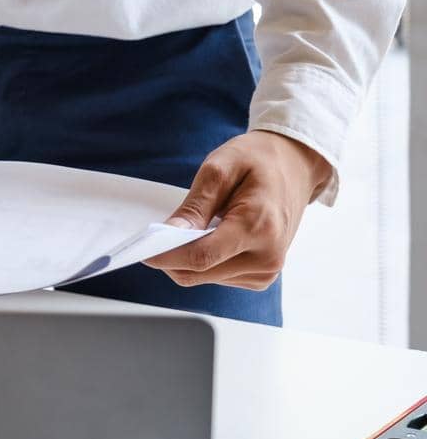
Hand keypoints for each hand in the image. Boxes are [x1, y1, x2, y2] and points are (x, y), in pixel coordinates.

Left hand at [143, 130, 332, 289]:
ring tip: (201, 225)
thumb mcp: (220, 169)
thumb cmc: (260, 160)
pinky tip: (214, 237)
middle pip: (198, 272)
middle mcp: (268, 256)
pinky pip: (217, 276)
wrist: (296, 165)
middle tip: (163, 231)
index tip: (142, 250)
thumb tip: (168, 236)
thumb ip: (194, 207)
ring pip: (203, 278)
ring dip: (189, 258)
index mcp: (259, 227)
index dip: (165, 256)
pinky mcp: (262, 276)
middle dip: (172, 256)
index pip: (200, 257)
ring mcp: (267, 270)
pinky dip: (205, 261)